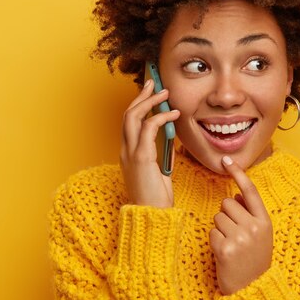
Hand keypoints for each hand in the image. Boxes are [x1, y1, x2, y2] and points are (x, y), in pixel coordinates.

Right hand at [120, 79, 179, 207]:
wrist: (152, 217)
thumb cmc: (156, 198)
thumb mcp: (161, 171)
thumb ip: (162, 154)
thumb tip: (171, 138)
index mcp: (128, 154)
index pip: (129, 123)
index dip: (138, 106)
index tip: (150, 94)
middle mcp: (125, 151)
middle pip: (127, 115)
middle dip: (140, 97)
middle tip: (154, 83)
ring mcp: (130, 154)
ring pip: (132, 117)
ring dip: (149, 102)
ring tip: (164, 92)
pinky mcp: (140, 158)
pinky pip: (148, 129)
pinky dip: (160, 117)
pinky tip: (173, 113)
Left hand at [209, 156, 273, 294]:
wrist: (251, 290)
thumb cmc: (254, 260)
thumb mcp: (261, 235)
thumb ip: (251, 214)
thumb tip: (235, 194)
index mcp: (265, 222)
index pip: (250, 191)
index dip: (238, 174)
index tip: (226, 160)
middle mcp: (253, 228)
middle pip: (227, 203)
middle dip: (226, 214)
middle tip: (234, 233)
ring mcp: (239, 238)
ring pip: (217, 217)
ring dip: (220, 228)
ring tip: (230, 244)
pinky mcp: (225, 248)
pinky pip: (212, 232)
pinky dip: (214, 241)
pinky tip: (224, 253)